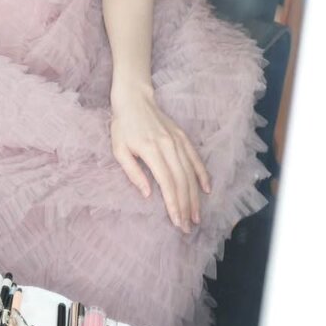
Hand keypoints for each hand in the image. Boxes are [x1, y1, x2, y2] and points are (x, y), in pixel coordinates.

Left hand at [110, 86, 210, 233]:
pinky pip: (196, 158)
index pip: (167, 183)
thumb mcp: (119, 149)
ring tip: (196, 216)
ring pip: (191, 173)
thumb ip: (133, 172)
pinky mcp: (183, 137)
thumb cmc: (123, 126)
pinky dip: (202, 174)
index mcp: (151, 150)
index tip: (177, 222)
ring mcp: (178, 141)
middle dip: (186, 207)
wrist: (134, 99)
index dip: (174, 205)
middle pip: (182, 182)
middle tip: (187, 227)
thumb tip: (148, 193)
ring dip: (195, 197)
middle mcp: (168, 146)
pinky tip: (206, 190)